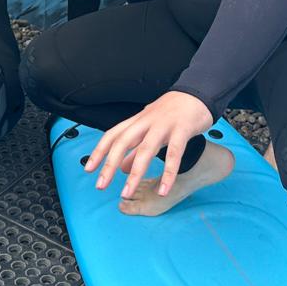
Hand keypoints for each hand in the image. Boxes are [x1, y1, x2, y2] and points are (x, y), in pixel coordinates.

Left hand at [84, 91, 213, 199]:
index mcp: (138, 120)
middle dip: (109, 164)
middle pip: (123, 141)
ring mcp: (164, 125)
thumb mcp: (150, 127)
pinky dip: (168, 173)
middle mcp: (147, 121)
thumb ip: (136, 148)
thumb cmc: (173, 111)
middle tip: (100, 185)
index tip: (88, 168)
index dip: (99, 151)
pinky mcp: (182, 129)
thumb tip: (122, 168)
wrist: (198, 92)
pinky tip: (163, 190)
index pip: (113, 134)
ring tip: (126, 192)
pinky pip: (175, 154)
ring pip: (145, 149)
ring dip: (134, 173)